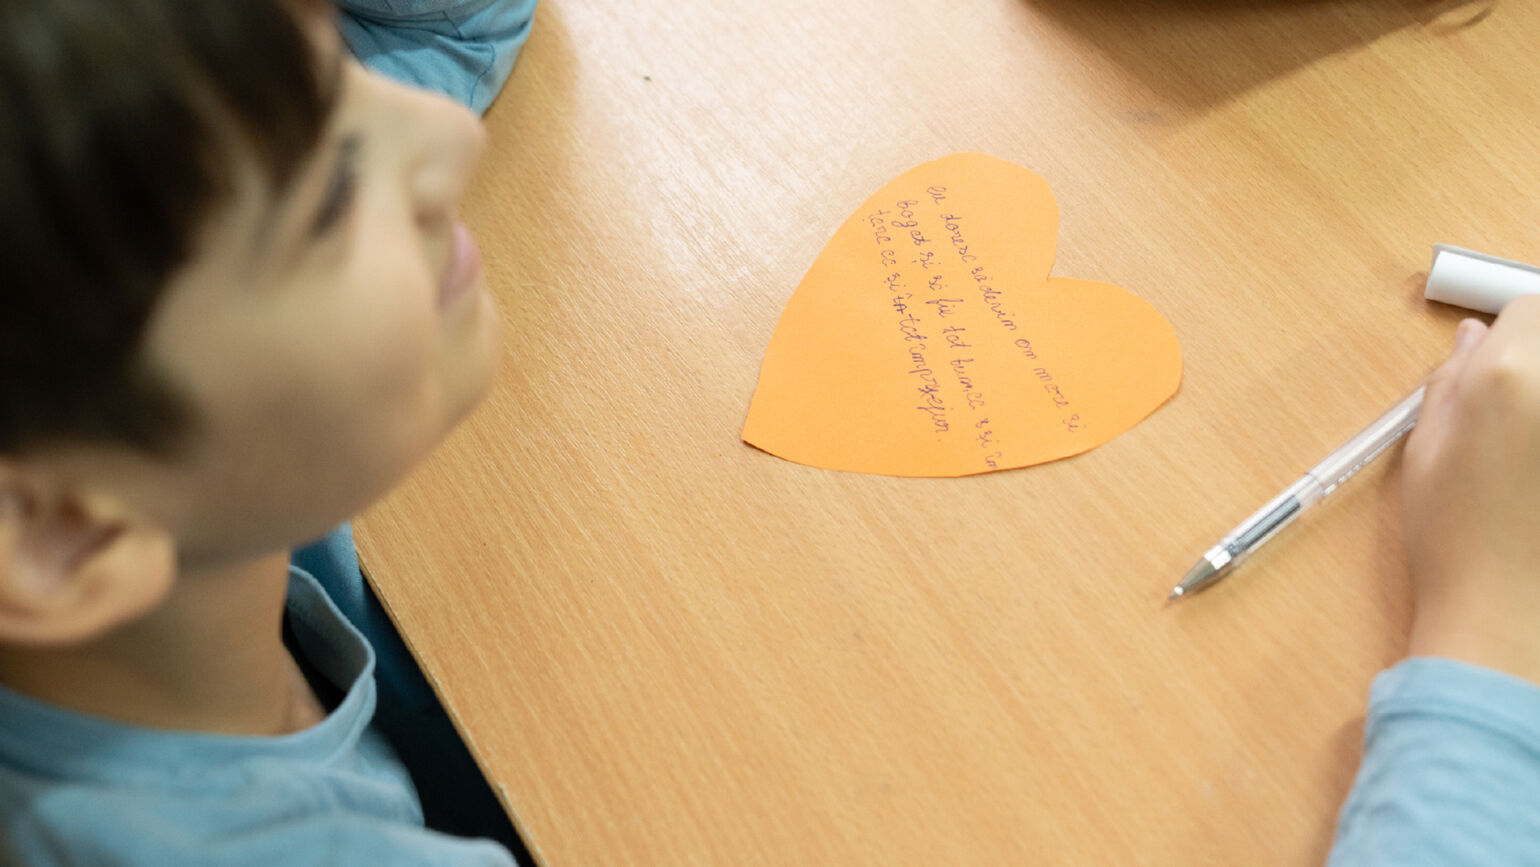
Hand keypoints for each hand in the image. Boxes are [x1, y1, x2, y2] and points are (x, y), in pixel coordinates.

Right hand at [1403, 295, 1539, 683]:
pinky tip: (1535, 482)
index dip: (1517, 329)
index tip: (1507, 356)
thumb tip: (1473, 338)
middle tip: (1516, 412)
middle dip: (1538, 361)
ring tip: (1525, 452)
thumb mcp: (1426, 454)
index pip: (1530, 308)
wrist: (1509, 616)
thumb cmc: (1455, 539)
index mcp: (1506, 377)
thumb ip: (1451, 383)